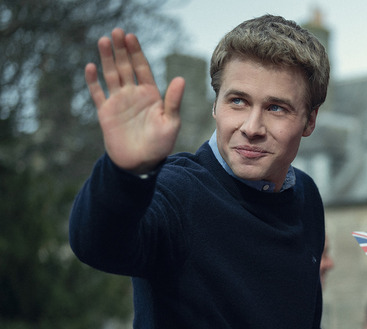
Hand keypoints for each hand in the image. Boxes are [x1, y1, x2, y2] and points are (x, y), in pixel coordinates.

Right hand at [85, 28, 184, 173]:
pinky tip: (91, 67)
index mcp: (151, 95)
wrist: (141, 163)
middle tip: (117, 32)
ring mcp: (119, 102)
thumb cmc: (160, 145)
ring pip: (111, 75)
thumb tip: (180, 79)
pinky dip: (93, 81)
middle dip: (121, 50)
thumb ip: (173, 101)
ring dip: (107, 59)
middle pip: (126, 67)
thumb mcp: (170, 122)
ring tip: (104, 40)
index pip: (142, 69)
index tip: (132, 38)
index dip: (137, 53)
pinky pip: (98, 93)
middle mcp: (134, 95)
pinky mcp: (106, 112)